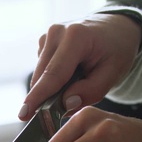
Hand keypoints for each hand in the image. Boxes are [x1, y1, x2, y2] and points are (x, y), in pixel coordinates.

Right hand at [19, 13, 141, 120]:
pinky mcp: (43, 42)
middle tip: (58, 114)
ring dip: (51, 89)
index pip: (53, 74)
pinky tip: (69, 76)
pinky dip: (52, 80)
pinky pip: (42, 70)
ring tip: (74, 86)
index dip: (38, 97)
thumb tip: (65, 104)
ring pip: (40, 75)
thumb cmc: (117, 50)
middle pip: (43, 76)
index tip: (24, 114)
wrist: (115, 27)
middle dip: (46, 98)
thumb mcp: (114, 73)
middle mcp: (57, 32)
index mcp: (76, 37)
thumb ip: (91, 91)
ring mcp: (47, 36)